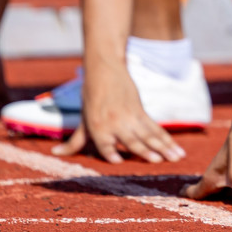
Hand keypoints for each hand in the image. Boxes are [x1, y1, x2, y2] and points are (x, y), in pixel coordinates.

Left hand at [53, 59, 184, 163]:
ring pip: (149, 135)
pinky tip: (176, 148)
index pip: (105, 144)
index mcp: (98, 127)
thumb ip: (74, 142)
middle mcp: (115, 123)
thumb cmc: (91, 97)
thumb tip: (54, 153)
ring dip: (164, 147)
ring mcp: (130, 117)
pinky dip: (166, 139)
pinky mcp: (141, 111)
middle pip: (132, 140)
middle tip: (158, 161)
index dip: (111, 152)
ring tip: (176, 158)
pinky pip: (155, 128)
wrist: (104, 70)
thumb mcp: (83, 120)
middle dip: (145, 151)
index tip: (118, 161)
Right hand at [182, 105, 231, 205]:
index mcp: (214, 176)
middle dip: (205, 206)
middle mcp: (224, 175)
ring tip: (222, 214)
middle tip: (199, 218)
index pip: (196, 191)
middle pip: (211, 194)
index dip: (187, 197)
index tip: (176, 204)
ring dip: (225, 201)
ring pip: (228, 190)